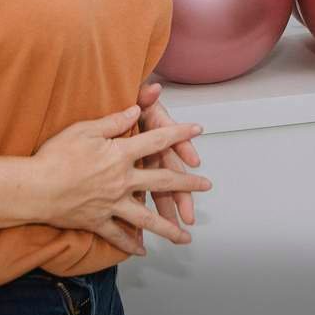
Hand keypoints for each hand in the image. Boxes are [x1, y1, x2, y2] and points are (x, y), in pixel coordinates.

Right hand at [34, 104, 209, 256]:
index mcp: (120, 155)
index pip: (157, 141)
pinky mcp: (98, 221)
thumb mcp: (84, 130)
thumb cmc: (55, 156)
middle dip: (187, 184)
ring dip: (169, 227)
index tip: (197, 129)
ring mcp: (112, 204)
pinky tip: (142, 251)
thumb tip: (136, 110)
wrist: (34, 189)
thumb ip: (113, 121)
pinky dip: (130, 245)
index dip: (179, 134)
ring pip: (147, 219)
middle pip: (162, 182)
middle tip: (206, 185)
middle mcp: (122, 181)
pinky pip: (118, 236)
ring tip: (186, 236)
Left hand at [137, 82, 204, 227]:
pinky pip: (141, 193)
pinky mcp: (135, 171)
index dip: (182, 148)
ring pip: (159, 188)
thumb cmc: (129, 105)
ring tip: (179, 225)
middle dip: (181, 194)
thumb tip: (154, 88)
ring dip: (170, 206)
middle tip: (189, 214)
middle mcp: (153, 151)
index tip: (193, 160)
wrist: (121, 106)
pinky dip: (146, 208)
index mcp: (154, 133)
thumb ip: (145, 97)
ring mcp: (145, 163)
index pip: (169, 142)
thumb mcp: (136, 100)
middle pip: (169, 173)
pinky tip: (150, 225)